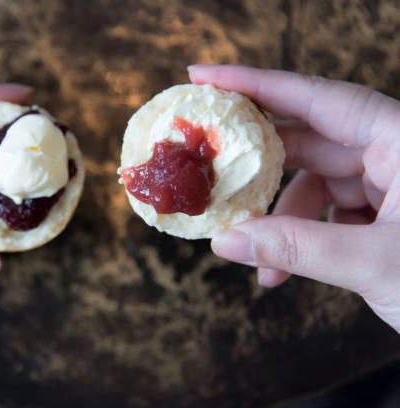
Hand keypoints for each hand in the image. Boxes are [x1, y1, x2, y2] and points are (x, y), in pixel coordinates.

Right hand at [188, 64, 399, 332]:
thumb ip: (296, 248)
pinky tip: (281, 270)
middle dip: (254, 164)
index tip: (203, 76)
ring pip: (312, 184)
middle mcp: (392, 152)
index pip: (316, 97)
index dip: (254, 83)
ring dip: (277, 221)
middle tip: (206, 167)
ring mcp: (387, 183)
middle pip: (306, 140)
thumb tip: (226, 241)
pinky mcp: (382, 214)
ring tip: (255, 258)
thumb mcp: (376, 263)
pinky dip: (299, 239)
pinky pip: (326, 214)